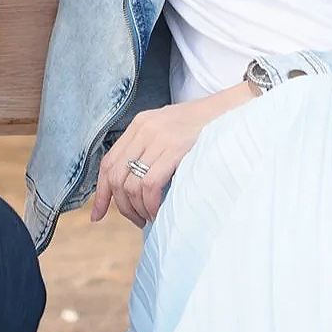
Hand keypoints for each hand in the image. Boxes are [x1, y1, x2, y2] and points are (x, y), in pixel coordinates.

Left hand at [89, 83, 258, 227]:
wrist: (234, 111)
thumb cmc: (205, 129)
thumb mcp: (170, 133)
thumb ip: (150, 151)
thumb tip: (131, 188)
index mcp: (139, 125)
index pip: (108, 163)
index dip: (100, 192)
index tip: (97, 215)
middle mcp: (144, 128)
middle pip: (115, 176)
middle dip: (121, 206)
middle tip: (137, 220)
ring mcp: (159, 137)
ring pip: (130, 184)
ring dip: (137, 209)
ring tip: (150, 217)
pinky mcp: (175, 148)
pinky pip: (149, 185)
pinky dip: (150, 205)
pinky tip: (159, 212)